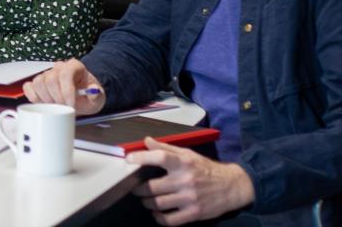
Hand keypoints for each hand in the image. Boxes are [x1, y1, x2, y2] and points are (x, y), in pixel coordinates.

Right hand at [22, 59, 106, 115]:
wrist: (81, 98)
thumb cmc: (88, 96)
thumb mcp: (98, 98)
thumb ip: (97, 94)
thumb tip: (94, 91)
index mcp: (74, 66)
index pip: (66, 74)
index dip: (67, 91)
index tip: (71, 105)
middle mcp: (58, 68)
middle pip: (50, 79)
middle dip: (57, 98)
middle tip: (63, 108)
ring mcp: (46, 74)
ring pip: (38, 83)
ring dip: (45, 99)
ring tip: (55, 107)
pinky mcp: (37, 83)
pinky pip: (28, 87)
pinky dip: (33, 97)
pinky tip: (43, 104)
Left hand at [128, 138, 255, 224]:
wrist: (231, 186)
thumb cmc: (205, 168)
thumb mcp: (188, 154)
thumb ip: (166, 148)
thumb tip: (146, 141)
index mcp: (183, 163)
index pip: (160, 157)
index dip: (141, 157)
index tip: (129, 160)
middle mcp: (186, 180)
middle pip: (152, 186)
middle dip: (139, 188)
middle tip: (136, 187)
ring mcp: (190, 198)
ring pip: (158, 204)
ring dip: (147, 202)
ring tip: (146, 199)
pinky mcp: (194, 213)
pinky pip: (170, 220)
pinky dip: (159, 218)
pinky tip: (157, 213)